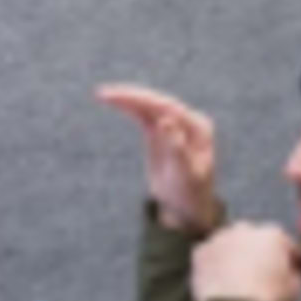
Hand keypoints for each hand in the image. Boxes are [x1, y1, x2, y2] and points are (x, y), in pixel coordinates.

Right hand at [96, 84, 225, 234]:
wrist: (186, 207)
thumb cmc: (189, 193)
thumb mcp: (184, 174)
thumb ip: (177, 147)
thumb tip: (166, 120)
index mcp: (198, 128)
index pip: (167, 107)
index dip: (143, 100)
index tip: (120, 97)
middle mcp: (187, 121)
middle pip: (156, 102)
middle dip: (131, 95)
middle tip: (104, 93)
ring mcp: (173, 125)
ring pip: (147, 106)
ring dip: (126, 98)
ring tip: (102, 95)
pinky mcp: (159, 131)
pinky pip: (142, 115)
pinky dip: (128, 108)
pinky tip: (112, 101)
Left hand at [191, 224, 300, 300]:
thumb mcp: (296, 288)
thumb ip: (296, 272)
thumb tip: (293, 270)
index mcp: (274, 235)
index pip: (283, 244)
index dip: (285, 259)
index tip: (284, 271)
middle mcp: (246, 229)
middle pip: (253, 239)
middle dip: (255, 253)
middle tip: (255, 277)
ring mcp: (220, 238)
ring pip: (229, 244)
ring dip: (233, 256)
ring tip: (234, 281)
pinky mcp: (200, 252)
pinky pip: (209, 255)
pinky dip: (212, 265)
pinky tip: (218, 281)